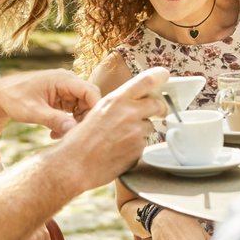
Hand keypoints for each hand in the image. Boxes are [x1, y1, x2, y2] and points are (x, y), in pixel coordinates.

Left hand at [0, 69, 101, 135]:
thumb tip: (74, 130)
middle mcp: (67, 82)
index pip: (91, 91)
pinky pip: (73, 112)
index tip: (91, 128)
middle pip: (89, 101)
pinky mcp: (61, 99)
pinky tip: (54, 133)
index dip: (95, 109)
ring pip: (82, 108)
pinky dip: (67, 123)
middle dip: (83, 120)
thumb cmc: (14, 99)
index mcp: (63, 79)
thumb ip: (54, 119)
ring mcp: (65, 90)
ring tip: (58, 136)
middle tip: (72, 137)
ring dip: (74, 124)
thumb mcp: (33, 111)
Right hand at [58, 67, 168, 188]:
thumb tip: (133, 102)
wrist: (74, 164)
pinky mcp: (138, 150)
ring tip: (121, 139)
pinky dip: (135, 147)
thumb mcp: (97, 111)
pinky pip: (144, 144)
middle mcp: (129, 113)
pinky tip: (119, 151)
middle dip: (160, 108)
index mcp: (116, 100)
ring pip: (150, 127)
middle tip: (159, 112)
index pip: (146, 81)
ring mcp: (136, 132)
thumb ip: (117, 105)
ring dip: (142, 131)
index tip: (165, 75)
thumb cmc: (80, 139)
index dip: (159, 75)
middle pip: (157, 105)